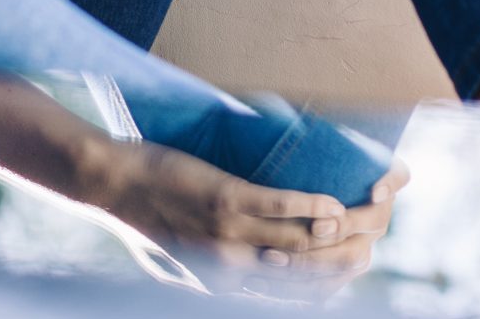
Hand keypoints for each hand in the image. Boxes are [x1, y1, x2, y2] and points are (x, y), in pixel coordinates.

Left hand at [81, 136, 407, 293]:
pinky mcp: (225, 198)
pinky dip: (314, 209)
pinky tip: (334, 204)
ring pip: (302, 244)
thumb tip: (244, 271)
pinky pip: (282, 207)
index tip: (353, 269)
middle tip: (372, 242)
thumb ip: (211, 272)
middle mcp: (233, 268)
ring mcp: (230, 234)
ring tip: (365, 219)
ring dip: (340, 236)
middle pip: (307, 274)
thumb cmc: (141, 217)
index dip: (330, 288)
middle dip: (347, 262)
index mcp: (224, 285)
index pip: (292, 296)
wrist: (108, 183)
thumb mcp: (176, 263)